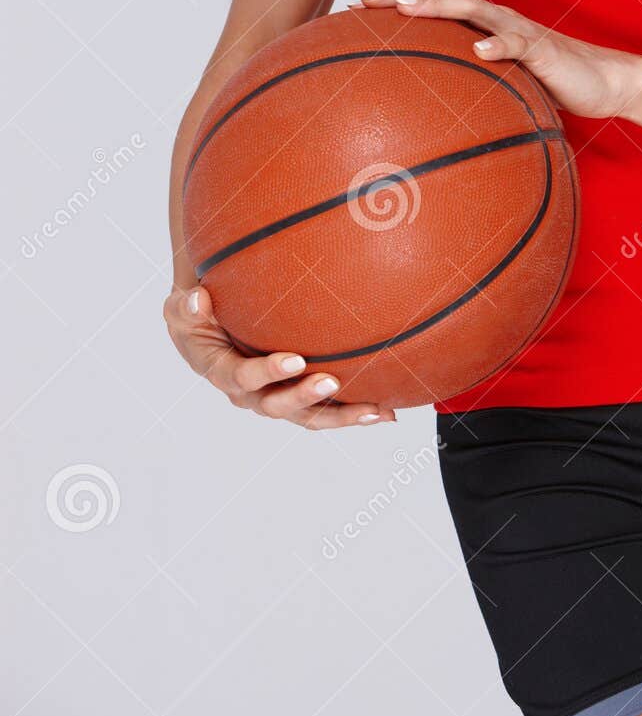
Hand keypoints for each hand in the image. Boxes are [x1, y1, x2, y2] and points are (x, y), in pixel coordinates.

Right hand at [162, 285, 396, 427]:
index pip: (243, 378)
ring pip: (309, 416)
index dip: (267, 373)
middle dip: (306, 397)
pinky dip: (355, 411)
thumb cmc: (196, 314)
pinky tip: (387, 411)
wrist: (211, 324)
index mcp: (221, 372)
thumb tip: (198, 299)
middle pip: (279, 406)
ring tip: (375, 411)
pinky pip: (326, 409)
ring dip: (342, 415)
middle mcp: (250, 394)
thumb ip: (186, 307)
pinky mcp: (298, 396)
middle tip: (332, 381)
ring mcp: (276, 398)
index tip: (295, 359)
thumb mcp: (180, 308)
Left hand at [353, 0, 636, 120]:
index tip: (360, 6)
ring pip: (475, 8)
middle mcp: (498, 20)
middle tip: (366, 1)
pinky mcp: (543, 50)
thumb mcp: (505, 87)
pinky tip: (479, 50)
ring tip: (407, 10)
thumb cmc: (552, 84)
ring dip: (439, 7)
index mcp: (485, 26)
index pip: (436, 2)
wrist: (605, 81)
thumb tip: (432, 117)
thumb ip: (474, 89)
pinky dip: (498, 44)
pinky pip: (518, 43)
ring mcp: (520, 30)